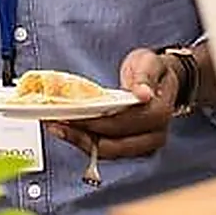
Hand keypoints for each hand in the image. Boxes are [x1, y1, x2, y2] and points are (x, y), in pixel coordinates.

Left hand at [45, 49, 178, 159]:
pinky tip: (66, 130)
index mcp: (159, 113)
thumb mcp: (149, 62)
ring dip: (79, 141)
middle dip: (82, 135)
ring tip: (55, 126)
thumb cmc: (152, 70)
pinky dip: (84, 141)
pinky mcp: (131, 149)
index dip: (97, 121)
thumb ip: (145, 75)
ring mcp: (143, 146)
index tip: (74, 113)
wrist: (160, 81)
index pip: (124, 123)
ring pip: (107, 152)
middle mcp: (154, 136)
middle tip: (56, 122)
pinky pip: (105, 150)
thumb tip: (143, 93)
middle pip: (113, 144)